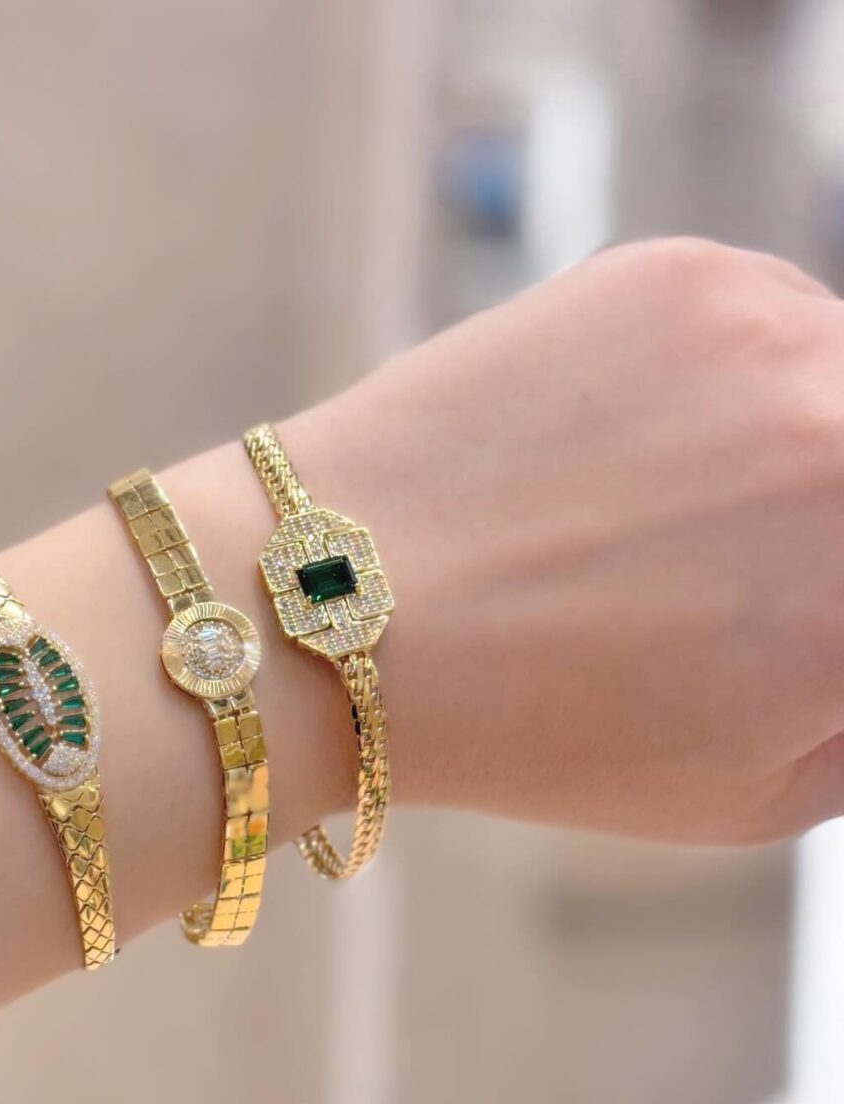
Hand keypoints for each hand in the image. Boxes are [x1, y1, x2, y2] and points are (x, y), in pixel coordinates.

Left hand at [290, 237, 843, 842]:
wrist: (346, 607)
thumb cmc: (538, 726)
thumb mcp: (750, 790)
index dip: (822, 603)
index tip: (790, 609)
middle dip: (815, 535)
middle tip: (745, 565)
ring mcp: (779, 341)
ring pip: (843, 385)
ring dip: (806, 443)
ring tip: (679, 513)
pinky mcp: (691, 276)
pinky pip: (777, 321)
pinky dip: (740, 380)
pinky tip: (636, 447)